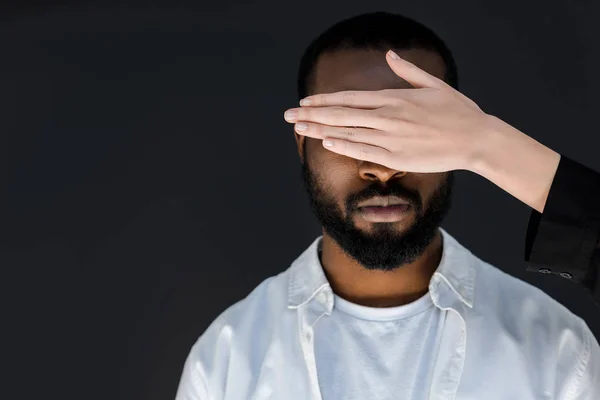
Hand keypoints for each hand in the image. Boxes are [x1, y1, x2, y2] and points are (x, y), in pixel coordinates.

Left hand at [283, 50, 491, 172]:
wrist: (477, 138)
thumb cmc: (458, 111)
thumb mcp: (434, 84)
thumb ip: (407, 71)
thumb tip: (390, 55)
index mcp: (394, 98)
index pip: (350, 98)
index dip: (324, 101)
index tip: (304, 101)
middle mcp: (388, 116)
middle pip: (341, 114)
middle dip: (312, 114)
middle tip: (288, 115)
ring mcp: (391, 137)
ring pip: (348, 132)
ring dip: (320, 130)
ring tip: (298, 129)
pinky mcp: (397, 157)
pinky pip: (365, 151)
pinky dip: (344, 146)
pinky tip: (326, 143)